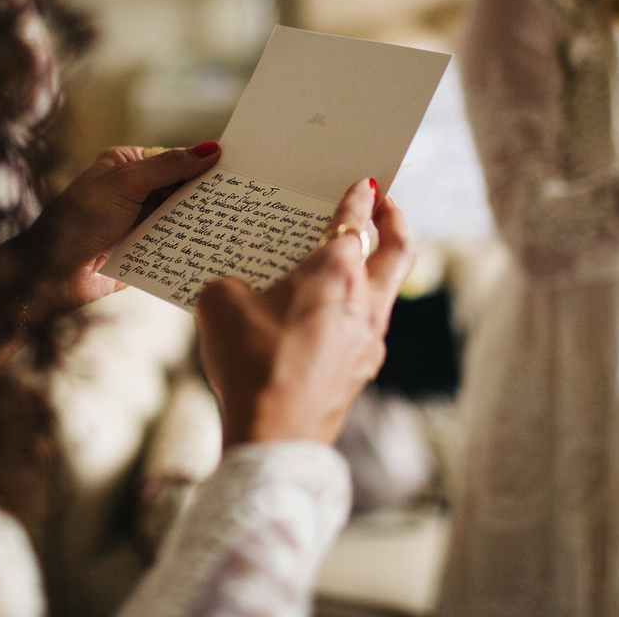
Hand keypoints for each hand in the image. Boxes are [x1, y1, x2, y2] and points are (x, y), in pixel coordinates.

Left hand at [26, 141, 221, 310]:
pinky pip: (172, 246)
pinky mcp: (142, 251)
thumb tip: (209, 150)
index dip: (200, 165)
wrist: (51, 273)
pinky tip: (213, 247)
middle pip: (179, 190)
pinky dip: (187, 247)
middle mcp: (133, 192)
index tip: (233, 170)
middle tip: (239, 199)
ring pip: (179, 219)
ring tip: (234, 224)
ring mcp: (138, 223)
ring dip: (198, 223)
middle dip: (203, 196)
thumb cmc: (79, 219)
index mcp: (126, 166)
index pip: (173, 160)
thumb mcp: (127, 182)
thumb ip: (169, 166)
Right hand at [195, 179, 415, 446]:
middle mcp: (363, 302)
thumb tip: (239, 290)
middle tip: (388, 204)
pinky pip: (364, 328)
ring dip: (376, 270)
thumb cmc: (249, 362)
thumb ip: (231, 282)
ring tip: (354, 262)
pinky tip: (326, 318)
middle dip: (396, 222)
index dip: (360, 197)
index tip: (368, 183)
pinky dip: (354, 310)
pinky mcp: (360, 373)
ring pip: (385, 293)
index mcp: (335, 272)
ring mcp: (368, 341)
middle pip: (399, 251)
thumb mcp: (219, 302)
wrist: (272, 435)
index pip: (356, 220)